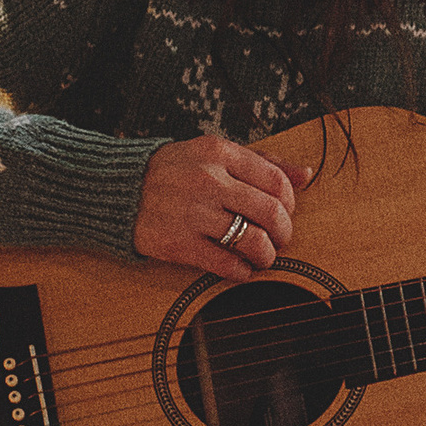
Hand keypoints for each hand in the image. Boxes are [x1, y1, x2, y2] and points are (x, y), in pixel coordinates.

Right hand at [135, 132, 296, 279]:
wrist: (119, 189)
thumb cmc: (173, 170)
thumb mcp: (215, 154)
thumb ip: (262, 162)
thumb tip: (305, 174)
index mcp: (220, 154)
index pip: (276, 180)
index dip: (290, 202)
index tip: (285, 212)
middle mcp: (209, 181)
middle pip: (271, 211)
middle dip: (284, 231)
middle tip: (280, 238)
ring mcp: (193, 213)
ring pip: (252, 240)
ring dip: (266, 254)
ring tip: (263, 255)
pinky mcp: (179, 243)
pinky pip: (225, 263)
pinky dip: (241, 271)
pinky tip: (240, 268)